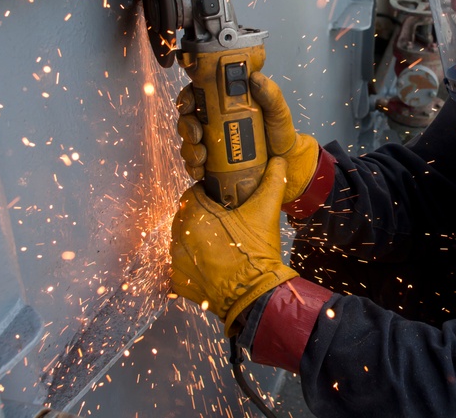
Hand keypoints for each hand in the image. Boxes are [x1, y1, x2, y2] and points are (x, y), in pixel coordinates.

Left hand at [170, 157, 298, 335]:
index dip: (207, 194)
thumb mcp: (266, 211)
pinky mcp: (178, 281)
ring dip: (196, 238)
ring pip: (182, 240)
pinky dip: (193, 263)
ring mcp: (176, 261)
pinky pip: (181, 265)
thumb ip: (272, 180)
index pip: (192, 193)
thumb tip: (279, 160)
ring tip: (220, 243)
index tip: (221, 200)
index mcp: (194, 215)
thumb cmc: (256, 252)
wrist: (254, 295)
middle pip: (185, 216)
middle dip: (202, 216)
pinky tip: (213, 264)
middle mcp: (178, 237)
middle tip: (224, 222)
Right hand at [175, 75, 319, 203]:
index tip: (188, 105)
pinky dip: (193, 168)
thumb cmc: (280, 132)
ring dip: (189, 149)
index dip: (187, 98)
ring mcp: (212, 142)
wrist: (285, 162)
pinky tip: (200, 172)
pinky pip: (195, 164)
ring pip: (189, 142)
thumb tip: (255, 77)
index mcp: (225, 104)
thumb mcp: (278, 111)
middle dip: (187, 126)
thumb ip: (270, 94)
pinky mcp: (212, 163)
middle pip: (189, 118)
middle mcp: (214, 121)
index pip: (199, 95)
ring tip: (201, 157)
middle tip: (196, 135)